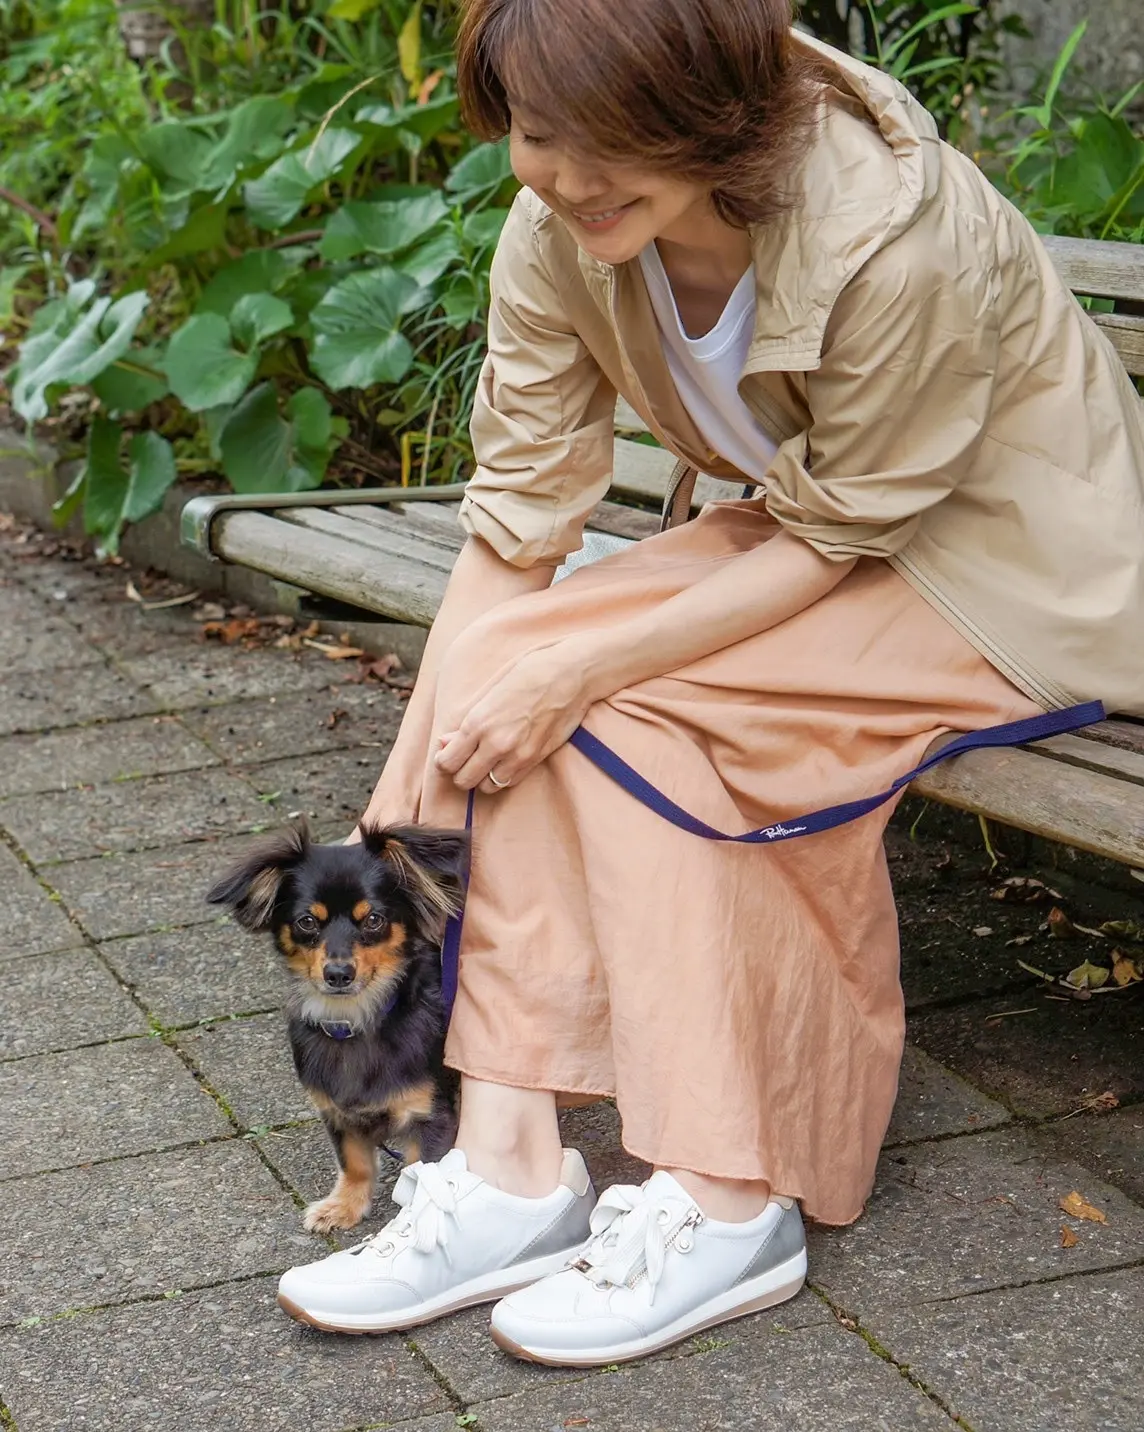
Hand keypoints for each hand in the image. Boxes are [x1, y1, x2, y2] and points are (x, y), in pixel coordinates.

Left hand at [435, 640, 594, 793]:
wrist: (569, 675)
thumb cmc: (529, 674)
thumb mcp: (490, 694)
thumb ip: (466, 724)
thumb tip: (446, 743)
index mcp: (478, 723)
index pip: (448, 762)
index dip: (443, 762)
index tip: (446, 756)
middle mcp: (496, 743)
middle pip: (463, 780)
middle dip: (459, 773)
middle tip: (463, 761)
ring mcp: (517, 755)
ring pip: (486, 787)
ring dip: (481, 778)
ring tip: (484, 763)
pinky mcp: (535, 759)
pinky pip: (508, 782)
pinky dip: (501, 777)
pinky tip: (502, 762)